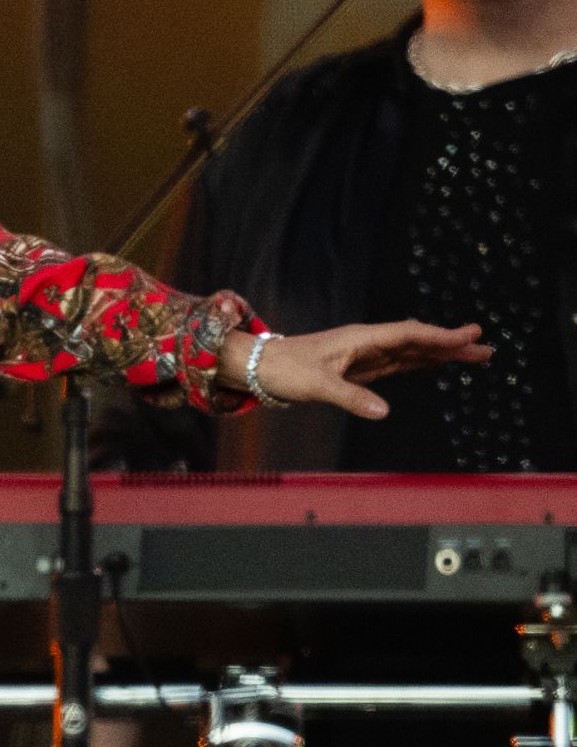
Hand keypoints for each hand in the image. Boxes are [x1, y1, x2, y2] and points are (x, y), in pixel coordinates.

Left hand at [218, 321, 492, 418]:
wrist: (260, 367)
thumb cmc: (284, 369)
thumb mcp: (316, 385)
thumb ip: (351, 397)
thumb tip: (384, 412)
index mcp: (360, 339)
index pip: (408, 334)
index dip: (439, 335)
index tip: (469, 335)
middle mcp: (366, 343)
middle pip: (416, 341)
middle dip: (450, 344)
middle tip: (486, 348)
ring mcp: (364, 355)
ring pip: (410, 352)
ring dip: (440, 353)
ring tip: (474, 356)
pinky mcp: (359, 368)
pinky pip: (397, 363)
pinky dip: (420, 362)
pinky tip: (436, 363)